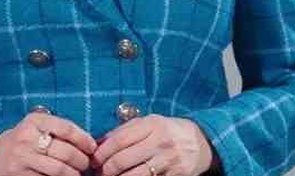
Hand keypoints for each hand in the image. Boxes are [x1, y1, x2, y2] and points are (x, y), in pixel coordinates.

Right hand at [0, 113, 96, 175]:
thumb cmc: (25, 140)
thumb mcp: (37, 127)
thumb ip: (59, 130)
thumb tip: (90, 142)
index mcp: (35, 121)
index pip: (67, 129)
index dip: (84, 140)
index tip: (93, 148)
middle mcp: (27, 138)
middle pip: (66, 152)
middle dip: (82, 160)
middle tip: (86, 164)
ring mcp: (22, 158)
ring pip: (59, 169)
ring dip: (74, 174)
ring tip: (77, 173)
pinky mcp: (20, 175)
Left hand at [91, 116, 214, 175]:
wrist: (201, 143)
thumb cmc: (168, 131)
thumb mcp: (149, 123)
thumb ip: (125, 131)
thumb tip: (99, 142)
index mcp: (152, 125)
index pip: (120, 140)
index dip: (102, 152)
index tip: (94, 159)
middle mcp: (160, 142)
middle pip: (124, 160)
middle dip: (106, 169)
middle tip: (99, 172)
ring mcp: (168, 161)